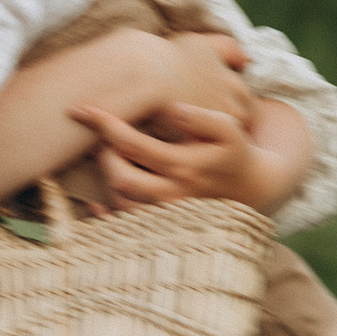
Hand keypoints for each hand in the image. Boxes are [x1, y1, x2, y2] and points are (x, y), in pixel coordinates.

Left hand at [70, 83, 270, 211]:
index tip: (84, 109)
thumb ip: (202, 117)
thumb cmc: (233, 152)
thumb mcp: (227, 130)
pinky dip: (106, 209)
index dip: (105, 125)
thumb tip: (172, 108)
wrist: (251, 190)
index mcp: (184, 166)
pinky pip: (124, 223)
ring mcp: (166, 214)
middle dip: (102, 154)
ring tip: (104, 156)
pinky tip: (96, 196)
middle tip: (98, 137)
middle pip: (121, 178)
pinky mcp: (162, 227)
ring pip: (121, 202)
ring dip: (106, 178)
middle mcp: (172, 194)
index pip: (134, 144)